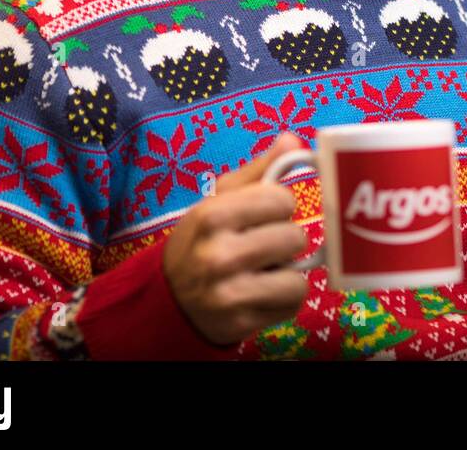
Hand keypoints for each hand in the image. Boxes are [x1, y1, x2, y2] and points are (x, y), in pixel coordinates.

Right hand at [163, 133, 311, 345]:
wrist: (168, 299)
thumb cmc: (202, 240)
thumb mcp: (218, 201)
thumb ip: (259, 172)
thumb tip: (294, 141)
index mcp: (211, 216)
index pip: (282, 200)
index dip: (280, 206)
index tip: (264, 214)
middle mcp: (217, 256)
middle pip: (294, 238)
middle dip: (284, 240)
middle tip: (261, 245)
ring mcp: (228, 295)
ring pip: (298, 276)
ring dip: (287, 273)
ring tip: (262, 269)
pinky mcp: (240, 324)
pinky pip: (292, 304)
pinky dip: (283, 298)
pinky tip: (260, 292)